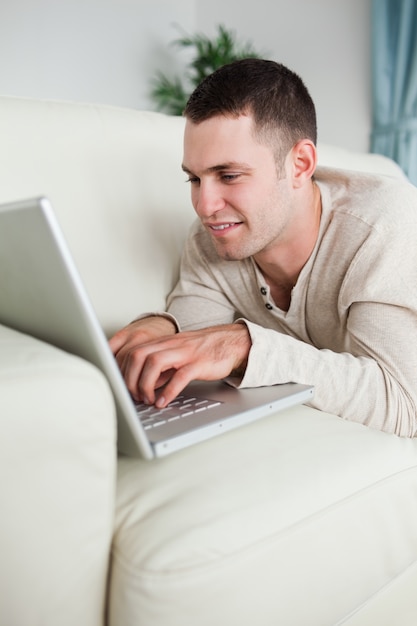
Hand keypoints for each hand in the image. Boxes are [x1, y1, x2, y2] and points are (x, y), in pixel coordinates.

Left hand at [111, 322, 250, 406]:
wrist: (231, 342)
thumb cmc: (203, 351)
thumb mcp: (176, 355)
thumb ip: (159, 367)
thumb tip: (142, 385)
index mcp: (163, 342)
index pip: (132, 351)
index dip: (123, 370)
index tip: (124, 387)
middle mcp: (171, 344)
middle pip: (138, 355)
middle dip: (130, 378)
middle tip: (135, 396)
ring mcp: (185, 352)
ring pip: (154, 362)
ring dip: (145, 384)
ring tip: (148, 400)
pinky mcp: (200, 363)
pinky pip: (180, 376)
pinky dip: (168, 391)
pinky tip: (163, 402)